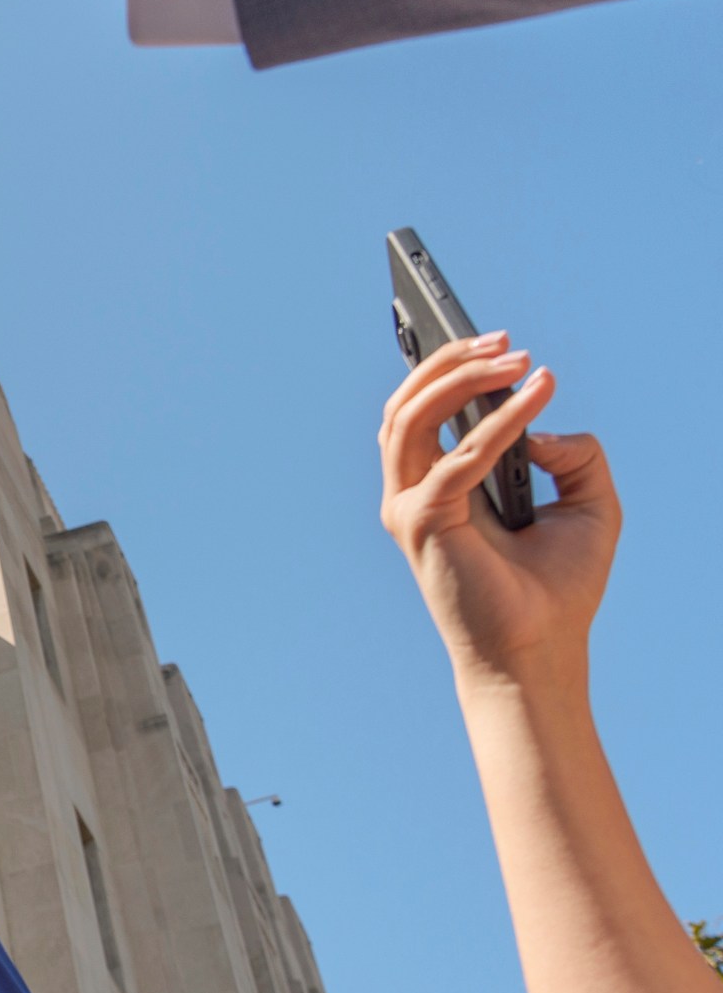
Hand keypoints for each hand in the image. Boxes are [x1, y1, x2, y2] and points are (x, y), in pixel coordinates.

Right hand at [378, 332, 618, 690]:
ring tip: (515, 358)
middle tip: (508, 343)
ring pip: (408, 418)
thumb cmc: (556, 588)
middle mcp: (412, 493)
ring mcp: (408, 508)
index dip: (449, 368)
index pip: (422, 413)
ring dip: (459, 379)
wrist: (540, 651)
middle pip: (403, 404)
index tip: (498, 342)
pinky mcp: (421, 523)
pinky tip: (536, 400)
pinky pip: (455, 460)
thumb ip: (574, 454)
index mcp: (439, 486)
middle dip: (450, 361)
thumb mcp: (590, 503)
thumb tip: (542, 426)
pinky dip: (496, 425)